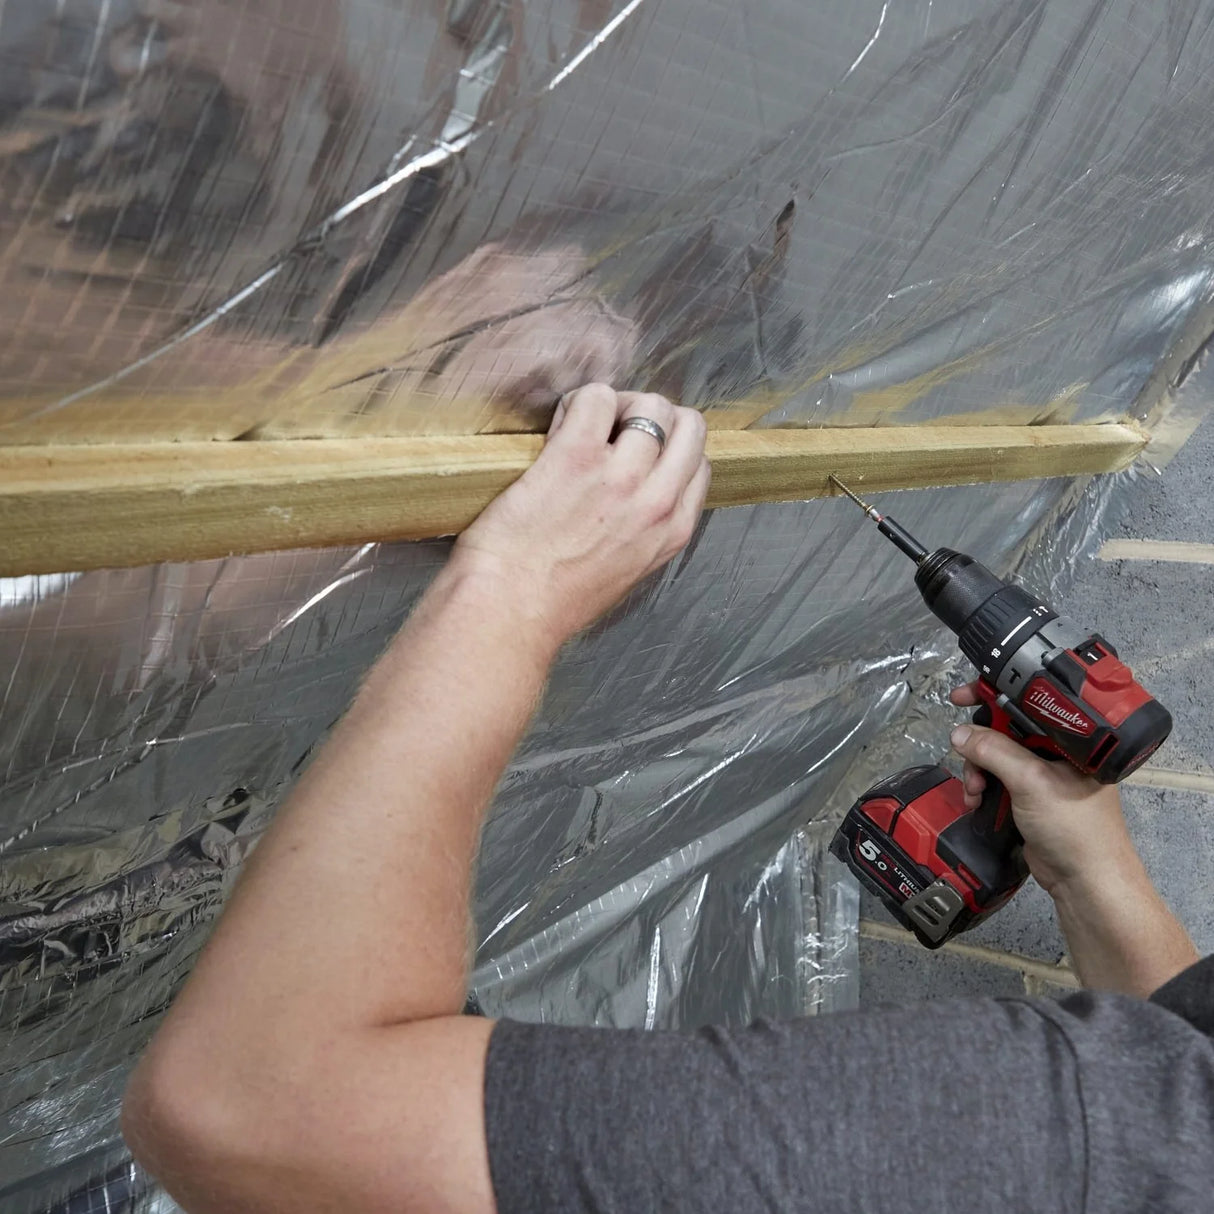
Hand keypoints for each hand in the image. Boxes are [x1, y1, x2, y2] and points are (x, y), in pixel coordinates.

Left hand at [452, 383, 709, 646]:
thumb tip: (638, 492)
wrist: (510, 611)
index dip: (668, 447)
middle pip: (688, 425)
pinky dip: (577, 401)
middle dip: (654, 417)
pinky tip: (556, 425)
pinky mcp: (576, 457)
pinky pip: (597, 398)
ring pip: (649, 405)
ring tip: (581, 427)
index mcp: (672, 531)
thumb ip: (644, 529)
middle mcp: (657, 501)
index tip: (636, 453)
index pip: (697, 463)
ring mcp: (621, 476)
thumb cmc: (554, 601)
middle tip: (615, 431)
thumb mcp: (625, 570)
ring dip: (615, 406)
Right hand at [947, 683, 1138, 895]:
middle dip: (979, 743)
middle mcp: (1057, 751)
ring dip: (977, 770)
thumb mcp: (1031, 782)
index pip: (1028, 703)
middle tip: (962, 753)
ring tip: (975, 790)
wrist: (1084, 881)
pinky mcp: (1029, 795)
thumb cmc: (1074, 827)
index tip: (962, 696)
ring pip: (995, 756)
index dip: (994, 695)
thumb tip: (959, 733)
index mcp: (1070, 738)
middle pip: (1005, 730)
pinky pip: (996, 779)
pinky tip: (976, 801)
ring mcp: (1042, 774)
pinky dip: (982, 787)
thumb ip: (994, 752)